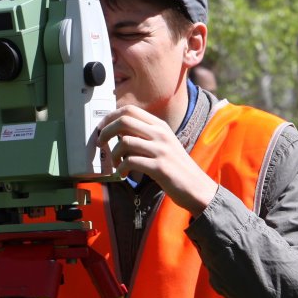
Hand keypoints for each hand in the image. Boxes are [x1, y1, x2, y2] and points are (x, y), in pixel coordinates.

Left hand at [97, 105, 216, 215]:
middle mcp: (160, 134)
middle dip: (106, 132)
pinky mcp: (159, 167)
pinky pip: (131, 162)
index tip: (102, 128)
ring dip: (114, 155)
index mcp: (160, 126)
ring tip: (117, 164)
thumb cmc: (176, 168)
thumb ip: (145, 136)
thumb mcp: (163, 145)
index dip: (110, 117)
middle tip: (101, 144)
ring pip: (125, 142)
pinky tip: (124, 175)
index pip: (130, 110)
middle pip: (124, 121)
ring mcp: (161, 150)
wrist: (196, 187)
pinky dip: (122, 169)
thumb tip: (119, 133)